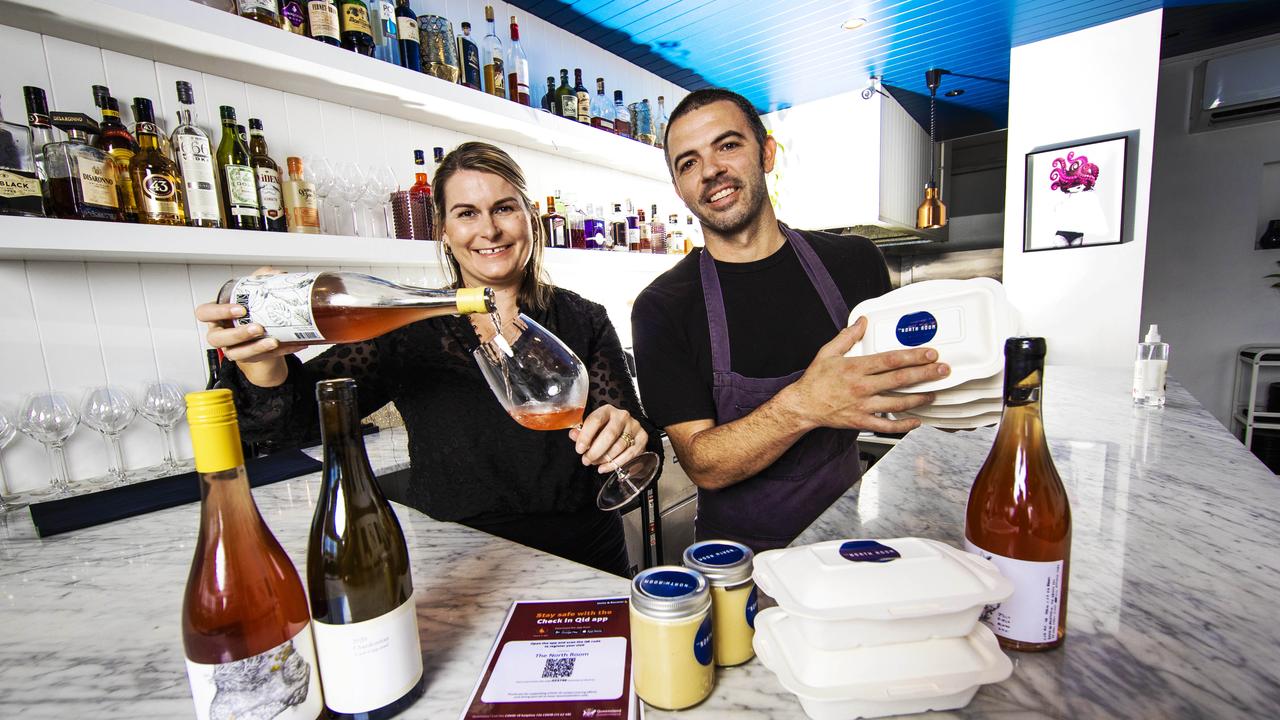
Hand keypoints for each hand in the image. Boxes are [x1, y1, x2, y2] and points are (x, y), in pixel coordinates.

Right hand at [193, 267, 294, 384]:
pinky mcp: (249, 358)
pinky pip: (261, 358)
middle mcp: (220, 333)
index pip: (204, 313)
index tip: (240, 308)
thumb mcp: (252, 293)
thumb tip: (276, 273)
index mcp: (216, 315)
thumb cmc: (249, 310)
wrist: (261, 329)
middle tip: (258, 328)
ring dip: (256, 348)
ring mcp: (232, 348)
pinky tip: (293, 344)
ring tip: (273, 341)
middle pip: (217, 339)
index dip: (219, 312)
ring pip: (237, 353)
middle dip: (238, 334)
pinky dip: (278, 352)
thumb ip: (261, 279)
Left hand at [568, 405, 648, 472]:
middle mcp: (622, 416)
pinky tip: (605, 467)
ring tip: (595, 463)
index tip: (580, 449)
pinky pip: (630, 454)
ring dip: (605, 459)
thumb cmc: (605, 428)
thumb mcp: (592, 428)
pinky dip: (616, 464)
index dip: (586, 436)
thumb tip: (573, 435)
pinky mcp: (642, 438)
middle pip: (609, 435)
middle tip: (586, 460)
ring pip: (619, 446)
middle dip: (595, 451)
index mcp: (607, 410)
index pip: (595, 420)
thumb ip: (582, 432)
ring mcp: (634, 427)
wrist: (625, 429)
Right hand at [781, 316, 949, 433]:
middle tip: (942, 370)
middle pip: (899, 380)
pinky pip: (886, 425)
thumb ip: (847, 336)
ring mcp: (862, 406)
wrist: (802, 406)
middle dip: (925, 374)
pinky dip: (903, 425)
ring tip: (934, 393)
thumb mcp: (827, 352)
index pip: (890, 360)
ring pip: (897, 403)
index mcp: (855, 367)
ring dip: (919, 398)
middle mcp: (861, 387)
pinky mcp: (861, 422)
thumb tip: (862, 321)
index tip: (929, 353)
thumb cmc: (815, 380)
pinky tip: (916, 421)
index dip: (912, 356)